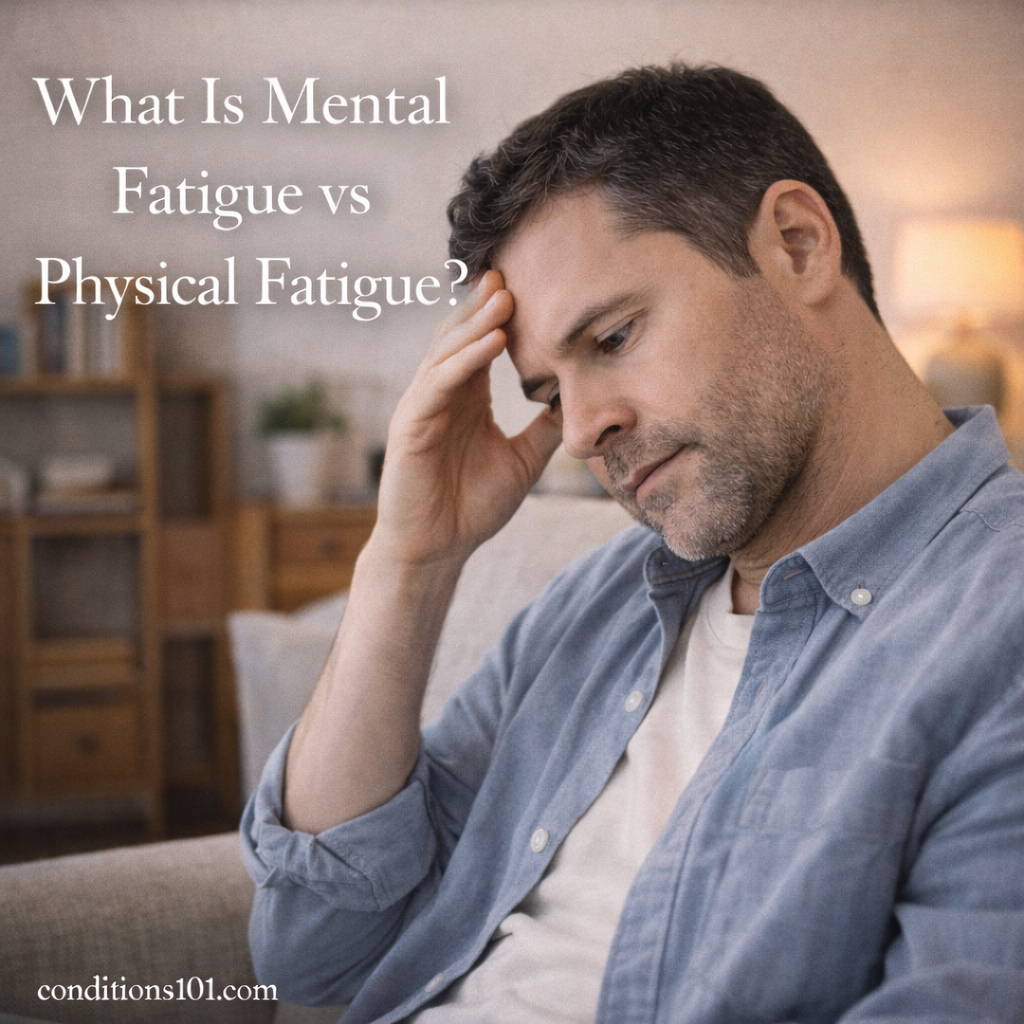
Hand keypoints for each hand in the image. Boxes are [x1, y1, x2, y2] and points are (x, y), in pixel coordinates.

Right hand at [373, 270, 562, 571]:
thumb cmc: (472, 507)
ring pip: (448, 352)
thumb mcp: (523, 460)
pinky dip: (464, 360)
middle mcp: (442, 394)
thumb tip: (580, 401)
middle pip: (461, 336)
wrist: (438, 550)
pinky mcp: (411, 426)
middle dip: (485, 304)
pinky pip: (438, 384)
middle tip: (513, 270)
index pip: (482, 343)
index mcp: (466, 398)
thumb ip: (545, 428)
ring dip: (476, 323)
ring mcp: (423, 407)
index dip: (502, 315)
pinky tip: (491, 342)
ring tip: (505, 296)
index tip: (533, 284)